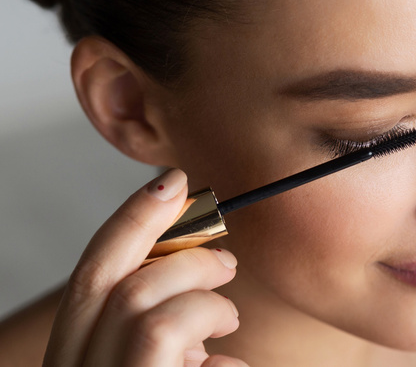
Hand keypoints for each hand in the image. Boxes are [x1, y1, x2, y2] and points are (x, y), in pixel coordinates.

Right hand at [43, 169, 246, 365]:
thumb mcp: (145, 356)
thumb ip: (152, 319)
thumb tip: (186, 274)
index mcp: (72, 355)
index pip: (88, 276)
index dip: (131, 221)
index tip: (174, 182)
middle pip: (116, 286)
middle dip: (181, 258)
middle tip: (226, 261)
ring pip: (155, 321)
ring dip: (208, 307)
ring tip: (228, 322)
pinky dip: (227, 362)